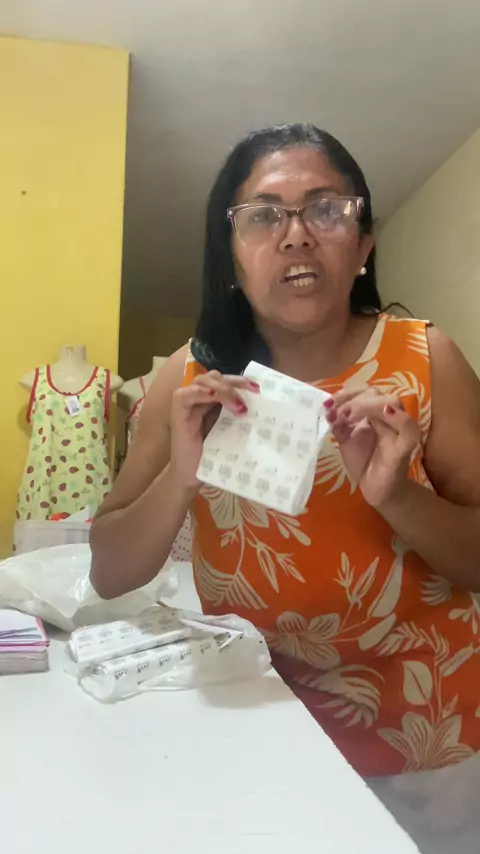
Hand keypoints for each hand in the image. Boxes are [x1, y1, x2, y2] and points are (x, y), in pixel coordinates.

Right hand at [170, 371, 258, 488]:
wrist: (192, 475)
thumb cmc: (212, 455)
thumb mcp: (232, 431)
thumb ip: (239, 414)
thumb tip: (262, 404)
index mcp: (212, 400)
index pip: (225, 380)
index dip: (241, 380)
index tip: (258, 389)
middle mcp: (199, 398)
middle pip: (215, 376)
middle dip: (234, 383)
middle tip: (251, 395)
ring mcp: (187, 404)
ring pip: (202, 381)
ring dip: (223, 389)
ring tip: (239, 407)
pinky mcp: (178, 414)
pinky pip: (184, 395)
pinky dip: (199, 392)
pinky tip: (212, 395)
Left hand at [324, 387, 420, 507]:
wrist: (376, 489)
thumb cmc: (363, 461)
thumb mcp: (345, 439)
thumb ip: (338, 423)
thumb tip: (327, 409)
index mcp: (374, 411)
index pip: (363, 391)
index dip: (346, 393)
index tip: (327, 404)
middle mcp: (388, 415)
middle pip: (376, 393)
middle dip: (353, 399)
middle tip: (336, 412)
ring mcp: (399, 429)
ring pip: (392, 402)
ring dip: (368, 405)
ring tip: (348, 416)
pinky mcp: (405, 447)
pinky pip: (409, 429)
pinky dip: (400, 419)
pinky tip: (386, 413)